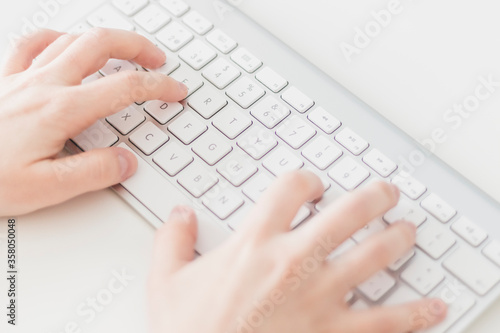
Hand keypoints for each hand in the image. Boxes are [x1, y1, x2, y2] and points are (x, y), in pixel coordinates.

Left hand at [0, 28, 186, 215]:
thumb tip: (126, 161)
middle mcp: (43, 85)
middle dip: (138, 48)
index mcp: (59, 111)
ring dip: (106, 39)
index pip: (125, 88)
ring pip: (72, 39)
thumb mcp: (45, 190)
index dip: (158, 86)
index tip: (175, 91)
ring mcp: (21, 77)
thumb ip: (92, 172)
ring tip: (124, 49)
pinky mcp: (4, 80)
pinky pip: (33, 43)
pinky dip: (58, 37)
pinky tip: (66, 44)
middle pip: (101, 45)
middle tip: (158, 61)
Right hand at [148, 174, 446, 332]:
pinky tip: (433, 308)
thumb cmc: (192, 332)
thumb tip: (179, 216)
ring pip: (374, 256)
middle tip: (384, 192)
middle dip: (373, 196)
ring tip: (407, 231)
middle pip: (348, 213)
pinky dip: (415, 314)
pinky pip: (386, 322)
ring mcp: (320, 298)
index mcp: (255, 244)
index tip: (311, 185)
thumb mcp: (166, 282)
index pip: (291, 188)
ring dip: (397, 239)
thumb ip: (172, 241)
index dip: (305, 178)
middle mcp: (293, 263)